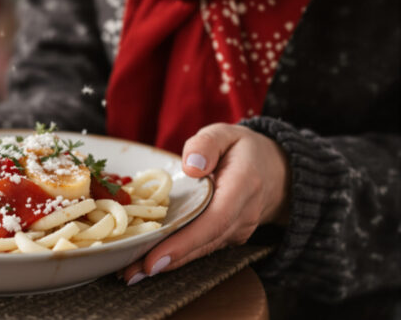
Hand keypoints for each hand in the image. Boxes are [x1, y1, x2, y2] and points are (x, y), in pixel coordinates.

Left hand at [123, 123, 289, 284]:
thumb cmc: (242, 150)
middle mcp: (243, 215)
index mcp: (243, 186)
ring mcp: (238, 230)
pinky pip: (202, 249)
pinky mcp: (228, 236)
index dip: (184, 243)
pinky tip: (148, 264)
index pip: (213, 221)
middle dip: (166, 260)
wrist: (276, 170)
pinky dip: (176, 258)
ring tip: (131, 273)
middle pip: (203, 243)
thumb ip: (205, 144)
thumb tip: (191, 167)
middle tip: (129, 273)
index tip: (155, 258)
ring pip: (201, 251)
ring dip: (167, 264)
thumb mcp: (224, 133)